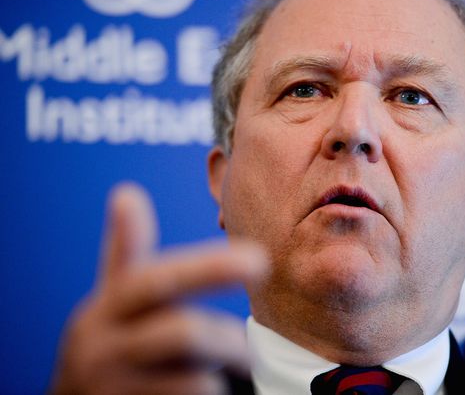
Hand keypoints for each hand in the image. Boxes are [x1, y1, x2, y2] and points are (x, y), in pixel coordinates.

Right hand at [50, 183, 266, 394]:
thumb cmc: (110, 340)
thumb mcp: (113, 298)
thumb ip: (126, 250)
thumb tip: (126, 192)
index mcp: (110, 304)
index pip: (155, 279)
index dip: (205, 268)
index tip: (255, 258)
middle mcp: (105, 344)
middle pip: (184, 334)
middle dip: (228, 339)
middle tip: (251, 348)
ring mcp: (113, 384)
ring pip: (194, 380)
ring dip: (218, 374)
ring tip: (225, 367)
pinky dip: (206, 392)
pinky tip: (201, 386)